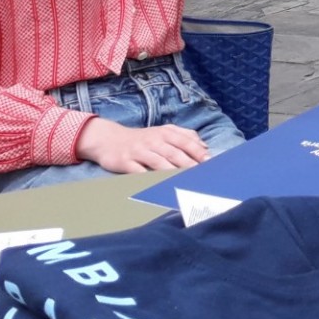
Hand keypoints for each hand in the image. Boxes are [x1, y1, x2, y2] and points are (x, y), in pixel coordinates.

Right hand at [75, 117, 209, 173]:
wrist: (109, 139)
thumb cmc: (142, 138)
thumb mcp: (163, 131)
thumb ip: (185, 136)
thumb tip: (205, 146)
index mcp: (165, 133)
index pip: (185, 141)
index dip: (198, 151)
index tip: (210, 162)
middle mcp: (153, 140)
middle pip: (174, 153)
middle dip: (189, 164)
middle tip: (201, 175)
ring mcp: (139, 151)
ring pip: (158, 162)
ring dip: (172, 172)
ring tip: (184, 182)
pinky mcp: (125, 162)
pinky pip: (138, 172)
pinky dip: (148, 178)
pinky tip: (157, 186)